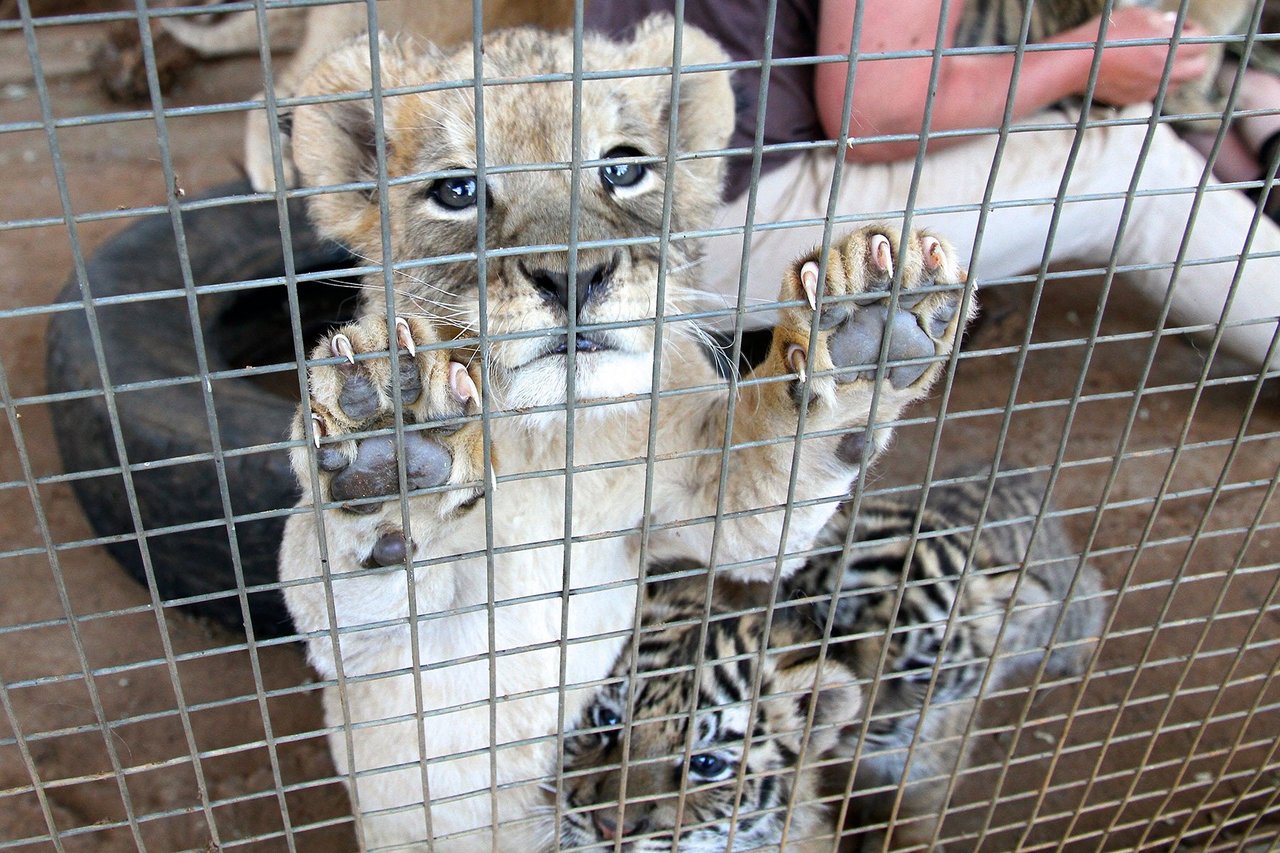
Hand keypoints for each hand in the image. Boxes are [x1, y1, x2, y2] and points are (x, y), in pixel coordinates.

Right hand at [1078, 7, 1210, 105]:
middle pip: (1198, 68)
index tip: (1183, 26)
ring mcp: (1150, 88)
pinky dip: (1152, 81)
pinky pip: (1153, 91)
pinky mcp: (1134, 98)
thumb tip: (1171, 25)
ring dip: (1174, 71)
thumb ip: (1162, 21)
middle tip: (1181, 46)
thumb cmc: (1107, 33)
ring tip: (1158, 59)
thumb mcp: (1139, 15)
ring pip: (1177, 83)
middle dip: (1194, 56)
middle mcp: (1164, 71)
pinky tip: (1137, 70)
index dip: (1194, 30)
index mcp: (1169, 47)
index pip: (1202, 40)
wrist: (1076, 63)